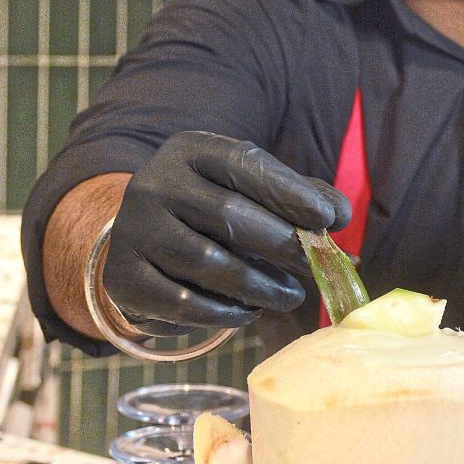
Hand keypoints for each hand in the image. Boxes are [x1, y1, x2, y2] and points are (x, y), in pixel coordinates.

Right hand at [102, 131, 350, 334]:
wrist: (141, 238)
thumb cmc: (211, 211)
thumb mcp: (247, 189)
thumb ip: (296, 195)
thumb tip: (339, 214)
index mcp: (190, 151)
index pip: (244, 165)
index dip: (289, 192)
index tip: (329, 218)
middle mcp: (154, 183)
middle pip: (229, 215)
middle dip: (283, 245)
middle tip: (317, 267)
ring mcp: (134, 230)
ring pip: (209, 263)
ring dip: (260, 286)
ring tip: (291, 297)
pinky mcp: (124, 277)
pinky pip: (183, 302)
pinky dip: (223, 312)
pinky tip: (249, 312)